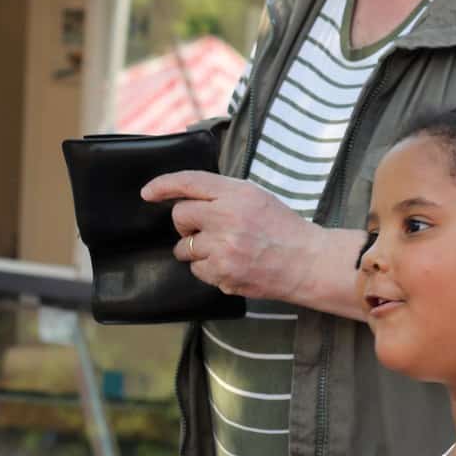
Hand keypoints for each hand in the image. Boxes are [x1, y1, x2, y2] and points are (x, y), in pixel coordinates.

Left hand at [141, 170, 323, 303]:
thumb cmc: (282, 228)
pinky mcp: (222, 273)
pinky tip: (230, 265)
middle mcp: (226, 218)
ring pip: (183, 247)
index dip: (163, 185)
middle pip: (179, 216)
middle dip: (185, 224)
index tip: (148, 193)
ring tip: (224, 250)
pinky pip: (196, 270)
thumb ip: (222, 194)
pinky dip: (208, 269)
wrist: (307, 262)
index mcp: (236, 193)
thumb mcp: (255, 196)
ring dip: (195, 250)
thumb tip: (185, 196)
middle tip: (206, 229)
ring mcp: (223, 248)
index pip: (189, 182)